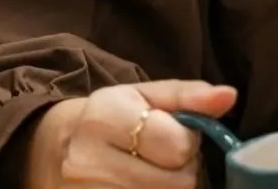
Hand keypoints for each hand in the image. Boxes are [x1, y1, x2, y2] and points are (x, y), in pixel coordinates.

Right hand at [24, 78, 237, 188]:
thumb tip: (229, 96)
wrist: (48, 151)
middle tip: (160, 162)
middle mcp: (85, 162)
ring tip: (148, 177)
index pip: (177, 145)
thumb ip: (189, 96)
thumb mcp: (145, 96)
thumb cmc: (110, 119)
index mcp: (104, 117)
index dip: (186, 144)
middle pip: (174, 184)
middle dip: (179, 173)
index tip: (174, 139)